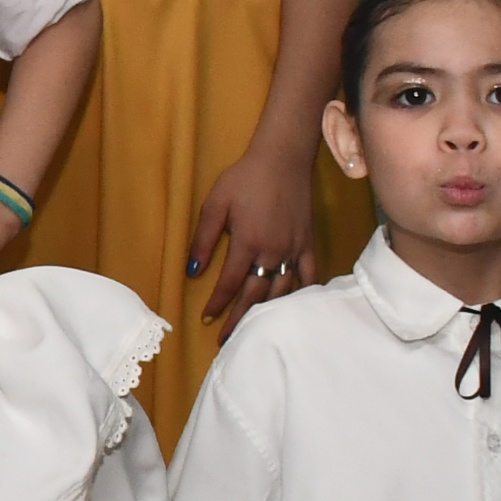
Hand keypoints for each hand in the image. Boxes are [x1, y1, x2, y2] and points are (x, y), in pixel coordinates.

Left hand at [190, 142, 317, 329]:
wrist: (282, 159)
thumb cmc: (244, 178)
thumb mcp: (215, 204)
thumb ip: (203, 239)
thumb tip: (191, 270)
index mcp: (247, 243)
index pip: (229, 283)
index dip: (217, 304)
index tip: (206, 319)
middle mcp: (272, 252)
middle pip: (254, 295)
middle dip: (239, 319)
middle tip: (227, 341)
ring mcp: (293, 249)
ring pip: (280, 291)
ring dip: (266, 313)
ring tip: (254, 331)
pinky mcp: (308, 244)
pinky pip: (309, 275)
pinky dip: (302, 294)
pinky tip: (296, 309)